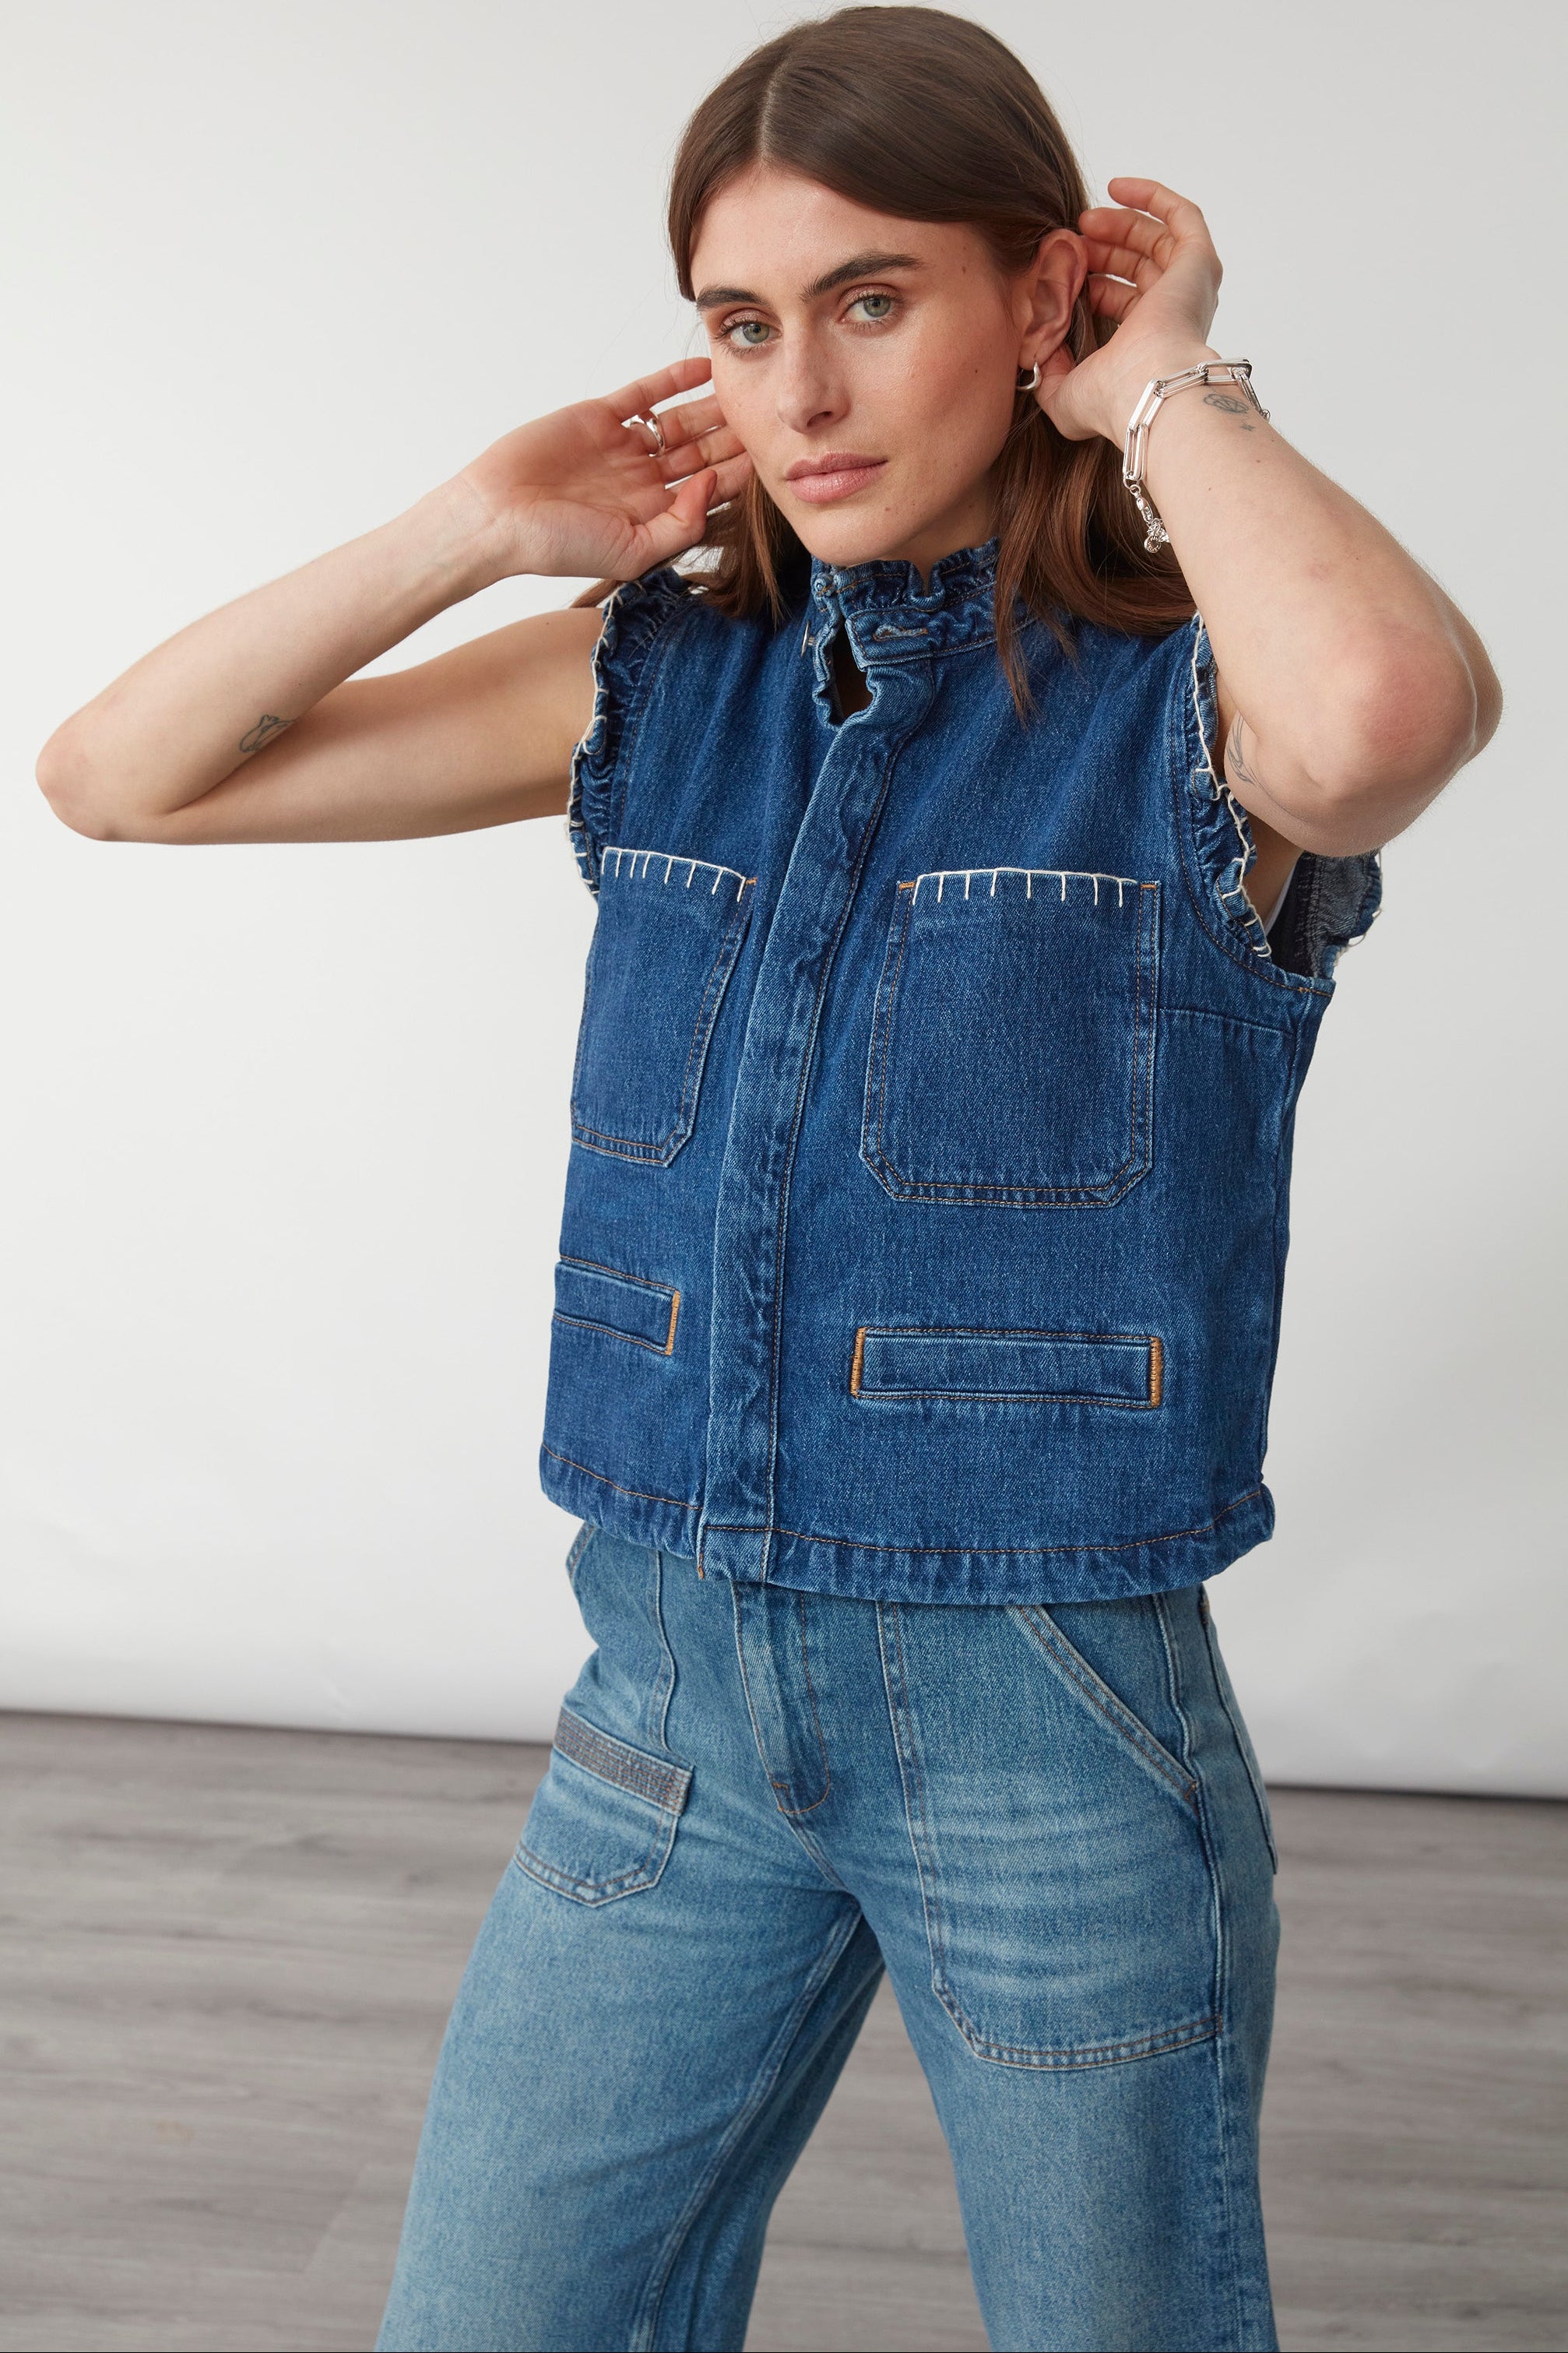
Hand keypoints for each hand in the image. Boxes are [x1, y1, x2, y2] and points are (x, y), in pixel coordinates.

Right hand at [456, 358, 752, 579]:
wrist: (499, 517)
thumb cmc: (558, 546)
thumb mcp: (632, 551)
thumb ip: (680, 525)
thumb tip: (713, 486)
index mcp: (652, 516)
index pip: (707, 492)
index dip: (738, 476)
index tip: (771, 460)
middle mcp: (642, 481)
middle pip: (700, 454)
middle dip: (733, 439)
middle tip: (767, 420)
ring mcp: (622, 447)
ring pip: (680, 423)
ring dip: (711, 409)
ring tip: (745, 391)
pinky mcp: (600, 417)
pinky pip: (645, 394)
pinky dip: (674, 380)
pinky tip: (704, 369)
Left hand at [1036, 179, 1222, 446]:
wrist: (1145, 389)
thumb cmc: (1111, 399)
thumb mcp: (1062, 393)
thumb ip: (1046, 374)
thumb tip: (1037, 350)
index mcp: (1145, 342)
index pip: (1119, 298)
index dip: (1089, 280)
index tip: (1061, 272)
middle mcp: (1171, 313)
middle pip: (1137, 265)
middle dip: (1103, 248)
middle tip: (1072, 240)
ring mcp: (1188, 287)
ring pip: (1156, 240)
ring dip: (1120, 224)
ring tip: (1085, 221)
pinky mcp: (1198, 262)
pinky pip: (1181, 216)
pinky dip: (1151, 197)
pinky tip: (1117, 187)